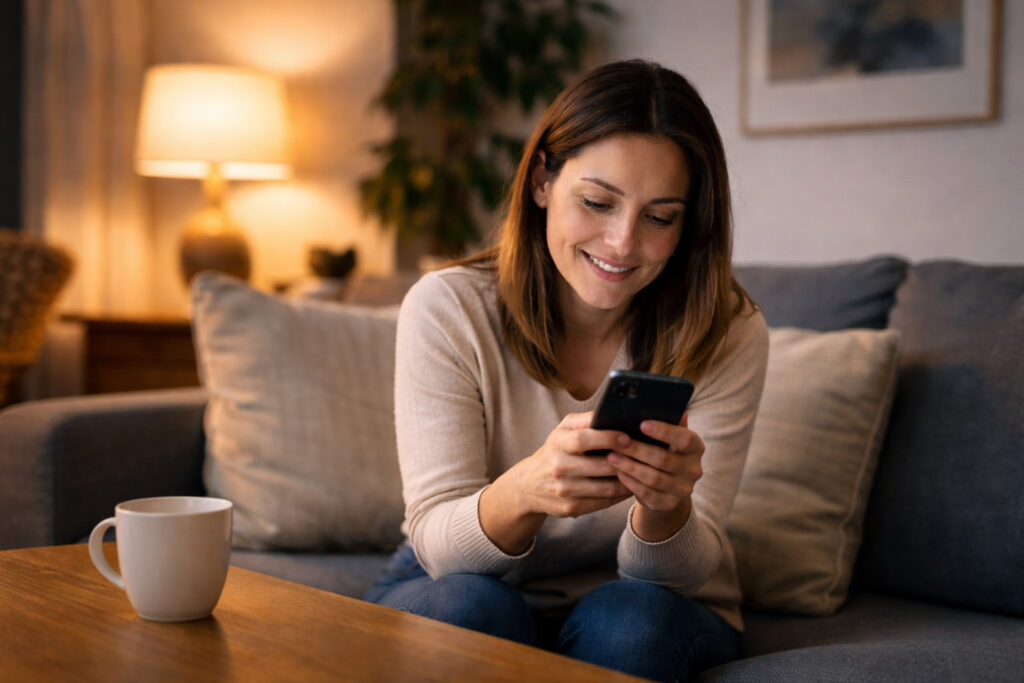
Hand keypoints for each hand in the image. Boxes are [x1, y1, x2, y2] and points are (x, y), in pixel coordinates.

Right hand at [480, 411, 631, 553]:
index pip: (584, 439)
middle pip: (600, 466)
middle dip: (625, 461)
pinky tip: (628, 487)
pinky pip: (603, 502)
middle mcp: (558, 467)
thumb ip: (584, 419)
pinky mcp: (570, 508)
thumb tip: (611, 411)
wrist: (527, 486)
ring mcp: (564, 490)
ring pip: (606, 487)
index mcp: (557, 443)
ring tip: (641, 472)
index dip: (608, 438)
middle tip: (645, 457)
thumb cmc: (554, 451)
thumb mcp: (561, 431)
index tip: (628, 437)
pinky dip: (619, 495)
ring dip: (627, 481)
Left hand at [605, 413, 704, 540]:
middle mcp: (694, 469)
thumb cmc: (664, 451)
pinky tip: (618, 474)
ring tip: (611, 456)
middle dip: (637, 449)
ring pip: (654, 478)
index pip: (684, 438)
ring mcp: (683, 489)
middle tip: (616, 441)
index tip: (642, 423)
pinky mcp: (668, 504)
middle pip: (663, 459)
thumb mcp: (668, 437)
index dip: (664, 431)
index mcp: (696, 447)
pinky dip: (631, 483)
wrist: (668, 486)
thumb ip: (666, 422)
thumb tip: (661, 402)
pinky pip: (648, 494)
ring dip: (630, 467)